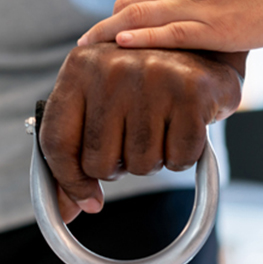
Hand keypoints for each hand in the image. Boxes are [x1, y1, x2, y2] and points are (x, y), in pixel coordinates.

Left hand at [39, 43, 242, 222]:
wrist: (204, 50)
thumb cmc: (143, 85)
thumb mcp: (100, 106)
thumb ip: (75, 155)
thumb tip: (67, 213)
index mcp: (79, 66)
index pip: (58, 142)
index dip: (69, 181)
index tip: (87, 200)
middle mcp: (113, 66)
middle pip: (100, 163)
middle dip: (119, 166)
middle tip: (134, 140)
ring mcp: (154, 75)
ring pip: (142, 165)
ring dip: (154, 160)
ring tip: (161, 126)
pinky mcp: (192, 92)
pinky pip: (179, 160)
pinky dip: (183, 157)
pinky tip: (184, 127)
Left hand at [77, 0, 262, 52]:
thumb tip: (194, 6)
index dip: (123, 15)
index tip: (108, 33)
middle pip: (132, 4)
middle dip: (107, 27)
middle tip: (84, 47)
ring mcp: (199, 0)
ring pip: (140, 18)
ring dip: (110, 37)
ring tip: (86, 53)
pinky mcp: (215, 25)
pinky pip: (166, 33)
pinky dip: (139, 40)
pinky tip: (118, 48)